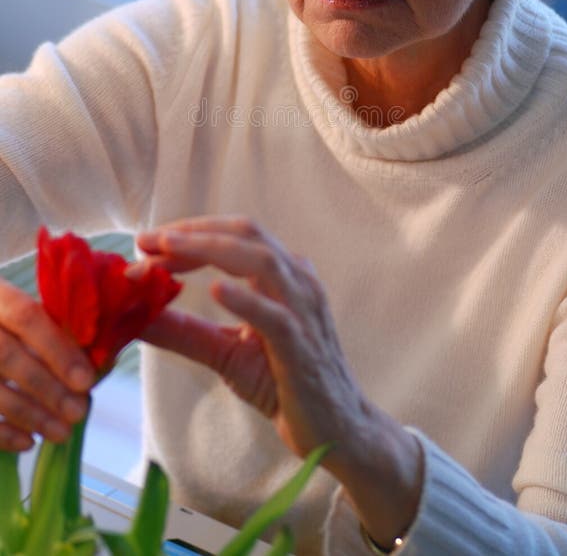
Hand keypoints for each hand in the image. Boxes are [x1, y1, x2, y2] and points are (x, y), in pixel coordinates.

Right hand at [0, 278, 94, 450]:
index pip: (27, 317)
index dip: (58, 350)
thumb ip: (54, 330)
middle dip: (48, 388)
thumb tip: (94, 366)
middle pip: (9, 357)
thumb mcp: (24, 313)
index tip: (86, 380)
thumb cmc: (10, 324)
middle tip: (78, 412)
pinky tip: (28, 442)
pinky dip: (1, 433)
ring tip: (62, 432)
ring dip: (30, 414)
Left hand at [136, 215, 366, 461]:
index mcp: (281, 275)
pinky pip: (274, 316)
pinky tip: (214, 291)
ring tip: (168, 251)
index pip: (233, 236)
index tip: (146, 243)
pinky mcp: (301, 346)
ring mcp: (302, 310)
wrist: (336, 431)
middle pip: (245, 233)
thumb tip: (134, 317)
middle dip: (193, 232)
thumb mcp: (225, 352)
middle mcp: (296, 281)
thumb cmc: (283, 384)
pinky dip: (245, 300)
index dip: (189, 232)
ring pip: (261, 260)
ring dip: (210, 250)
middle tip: (148, 241)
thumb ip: (185, 330)